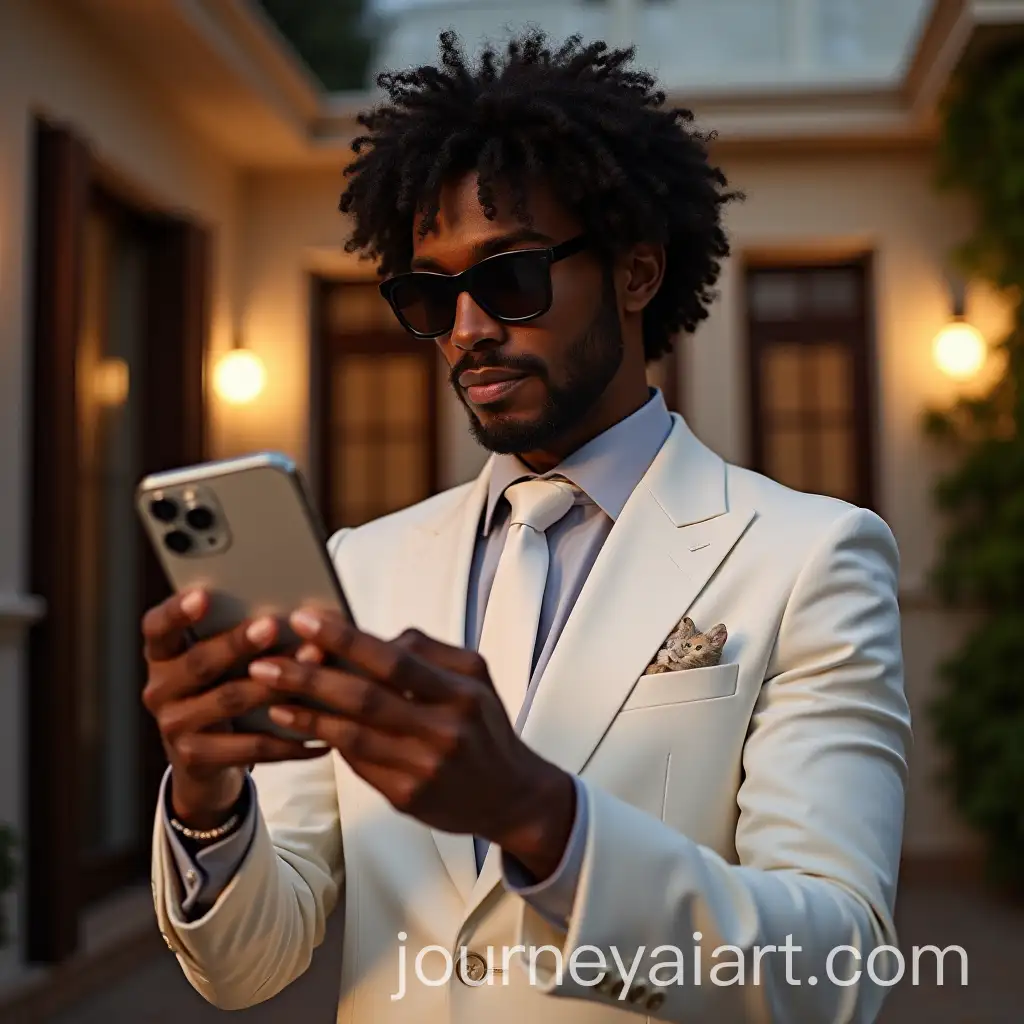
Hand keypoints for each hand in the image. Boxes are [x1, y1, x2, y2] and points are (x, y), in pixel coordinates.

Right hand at [140, 589, 327, 829]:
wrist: (203, 760)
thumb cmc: (220, 690)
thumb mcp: (219, 663)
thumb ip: (240, 637)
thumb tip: (298, 609)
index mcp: (163, 655)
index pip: (157, 627)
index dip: (177, 612)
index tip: (202, 595)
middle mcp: (159, 689)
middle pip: (199, 662)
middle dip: (238, 643)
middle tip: (271, 625)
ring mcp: (173, 726)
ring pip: (229, 700)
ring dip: (275, 685)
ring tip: (312, 669)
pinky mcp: (195, 758)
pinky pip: (250, 746)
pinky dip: (289, 739)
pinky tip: (320, 733)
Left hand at [248, 610, 576, 879]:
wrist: (511, 795)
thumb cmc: (484, 726)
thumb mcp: (474, 678)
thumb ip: (427, 653)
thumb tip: (368, 640)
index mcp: (462, 691)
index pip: (395, 660)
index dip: (346, 640)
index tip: (307, 620)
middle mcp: (444, 730)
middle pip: (364, 698)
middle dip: (309, 676)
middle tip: (266, 659)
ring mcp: (423, 767)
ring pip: (351, 733)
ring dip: (305, 710)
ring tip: (268, 691)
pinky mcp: (406, 796)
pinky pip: (356, 761)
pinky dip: (323, 737)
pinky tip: (295, 721)